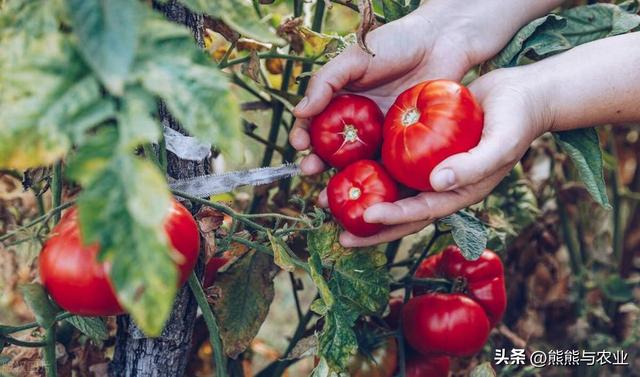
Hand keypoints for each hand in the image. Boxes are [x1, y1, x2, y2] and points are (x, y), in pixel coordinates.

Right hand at [289, 12, 475, 174]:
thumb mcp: (355, 58)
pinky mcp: (405, 146)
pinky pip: (388, 166)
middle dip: (316, 164)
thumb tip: (298, 111)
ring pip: (356, 164)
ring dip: (340, 180)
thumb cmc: (396, 44)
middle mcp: (357, 123)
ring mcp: (381, 137)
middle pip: (331, 150)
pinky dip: (377, 181)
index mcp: (341, 102)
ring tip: (329, 193)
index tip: (299, 144)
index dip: (303, 135)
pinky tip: (368, 191)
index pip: (314, 123)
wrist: (443, 44)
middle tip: (309, 172)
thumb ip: (326, 82)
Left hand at [332, 66, 549, 246]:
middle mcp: (439, 187)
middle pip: (400, 213)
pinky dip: (369, 169)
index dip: (395, 217)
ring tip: (329, 204)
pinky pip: (391, 163)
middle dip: (370, 227)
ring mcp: (428, 169)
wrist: (519, 96)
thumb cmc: (516, 120)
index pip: (421, 212)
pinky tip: (344, 167)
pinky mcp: (420, 149)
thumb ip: (474, 166)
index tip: (367, 216)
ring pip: (390, 190)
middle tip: (339, 235)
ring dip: (361, 200)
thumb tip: (436, 183)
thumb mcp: (501, 143)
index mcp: (458, 193)